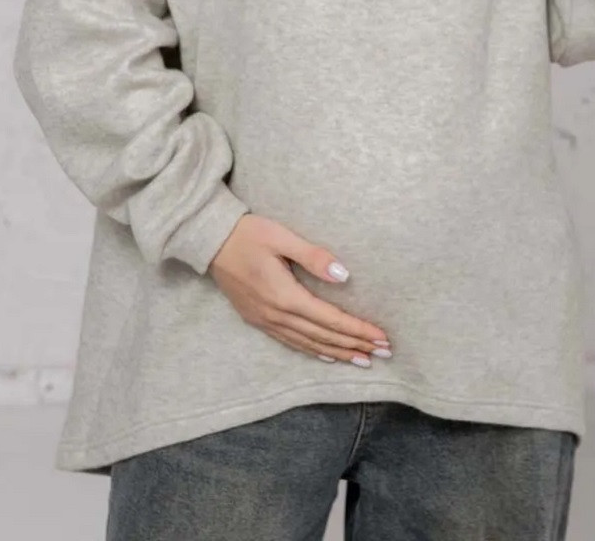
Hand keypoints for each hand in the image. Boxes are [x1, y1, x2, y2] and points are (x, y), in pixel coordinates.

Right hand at [209, 213, 391, 365]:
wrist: (210, 241)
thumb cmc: (249, 234)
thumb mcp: (282, 237)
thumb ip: (314, 257)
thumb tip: (344, 276)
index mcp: (285, 296)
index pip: (331, 319)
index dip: (358, 330)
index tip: (382, 337)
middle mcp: (276, 315)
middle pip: (323, 337)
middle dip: (355, 346)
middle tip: (384, 353)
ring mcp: (265, 321)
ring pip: (308, 344)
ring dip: (338, 353)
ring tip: (362, 360)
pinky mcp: (257, 320)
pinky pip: (291, 342)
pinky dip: (313, 351)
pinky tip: (327, 355)